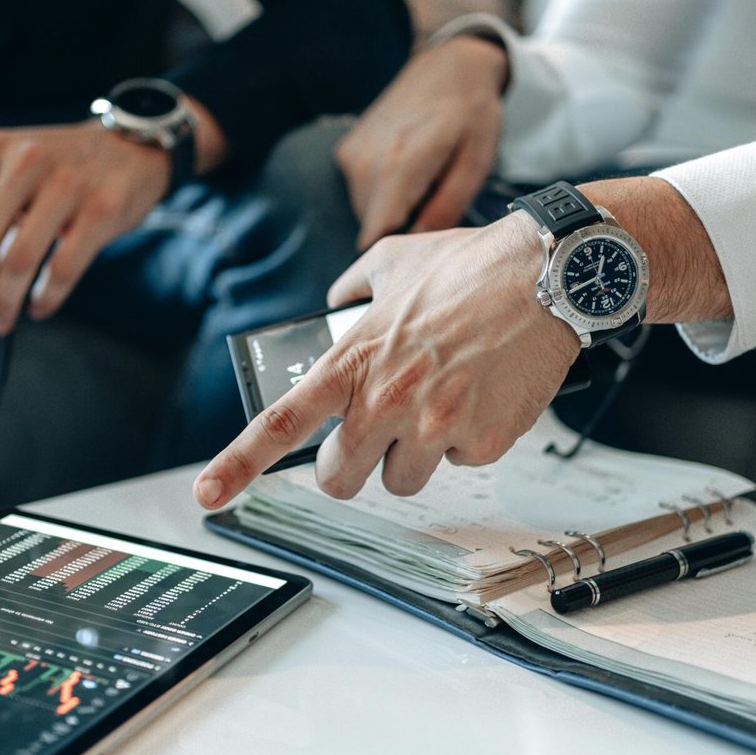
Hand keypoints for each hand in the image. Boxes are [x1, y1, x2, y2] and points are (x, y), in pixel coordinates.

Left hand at [0, 121, 170, 334]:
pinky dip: (46, 298)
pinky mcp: (102, 209)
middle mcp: (27, 160)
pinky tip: (39, 308)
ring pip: (17, 259)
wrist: (132, 146)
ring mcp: (67, 184)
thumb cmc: (66, 169)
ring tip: (1, 320)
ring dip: (3, 300)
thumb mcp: (18, 167)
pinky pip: (63, 268)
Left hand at [193, 213, 577, 506]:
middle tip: (377, 435)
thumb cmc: (471, 265)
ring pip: (401, 480)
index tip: (207, 494)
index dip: (237, 465)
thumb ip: (353, 288)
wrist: (548, 273)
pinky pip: (460, 464)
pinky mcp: (481, 442)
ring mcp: (433, 426)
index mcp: (353, 360)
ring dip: (415, 453)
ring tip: (444, 398)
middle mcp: (385, 399)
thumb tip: (335, 303)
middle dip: (353, 465)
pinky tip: (484, 394)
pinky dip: (469, 439)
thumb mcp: (393, 260)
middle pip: (339, 479)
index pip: (281, 423)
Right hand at [334, 35, 507, 249]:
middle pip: (375, 227)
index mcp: (398, 167)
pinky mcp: (346, 151)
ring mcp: (351, 155)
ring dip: (394, 207)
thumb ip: (446, 208)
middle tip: (435, 199)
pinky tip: (408, 168)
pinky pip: (362, 192)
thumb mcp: (476, 164)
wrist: (449, 66)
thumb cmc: (471, 114)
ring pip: (367, 212)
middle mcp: (364, 162)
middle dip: (403, 224)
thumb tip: (417, 243)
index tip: (423, 246)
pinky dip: (384, 191)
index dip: (400, 250)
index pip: (377, 236)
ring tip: (424, 180)